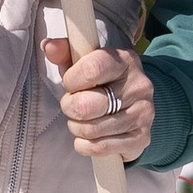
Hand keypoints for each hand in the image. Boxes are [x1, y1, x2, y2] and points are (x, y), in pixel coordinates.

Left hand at [47, 38, 155, 167]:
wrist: (135, 105)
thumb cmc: (103, 82)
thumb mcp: (85, 62)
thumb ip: (66, 53)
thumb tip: (48, 46)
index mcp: (125, 61)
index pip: (92, 69)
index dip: (71, 80)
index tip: (70, 83)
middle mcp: (139, 86)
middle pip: (86, 106)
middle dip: (69, 107)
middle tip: (72, 105)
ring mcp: (143, 113)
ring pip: (91, 129)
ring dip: (77, 127)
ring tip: (82, 120)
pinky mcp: (141, 138)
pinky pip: (99, 147)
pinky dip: (85, 145)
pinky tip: (89, 136)